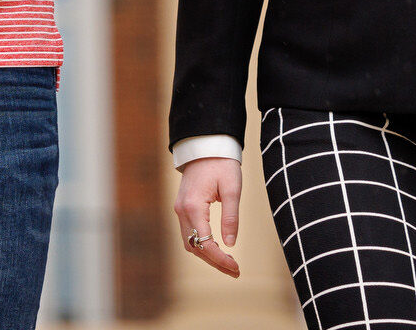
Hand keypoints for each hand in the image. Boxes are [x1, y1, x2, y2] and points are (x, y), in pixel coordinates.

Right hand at [174, 157, 242, 276]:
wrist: (205, 145)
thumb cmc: (221, 164)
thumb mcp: (232, 189)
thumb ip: (230, 217)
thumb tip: (230, 244)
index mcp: (193, 206)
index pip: (204, 242)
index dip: (219, 258)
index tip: (235, 267)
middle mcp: (181, 210)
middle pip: (194, 247)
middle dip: (214, 261)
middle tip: (235, 270)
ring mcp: (180, 209)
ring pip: (190, 242)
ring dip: (208, 255)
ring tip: (229, 262)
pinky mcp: (183, 207)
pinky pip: (190, 233)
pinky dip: (202, 244)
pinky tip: (218, 247)